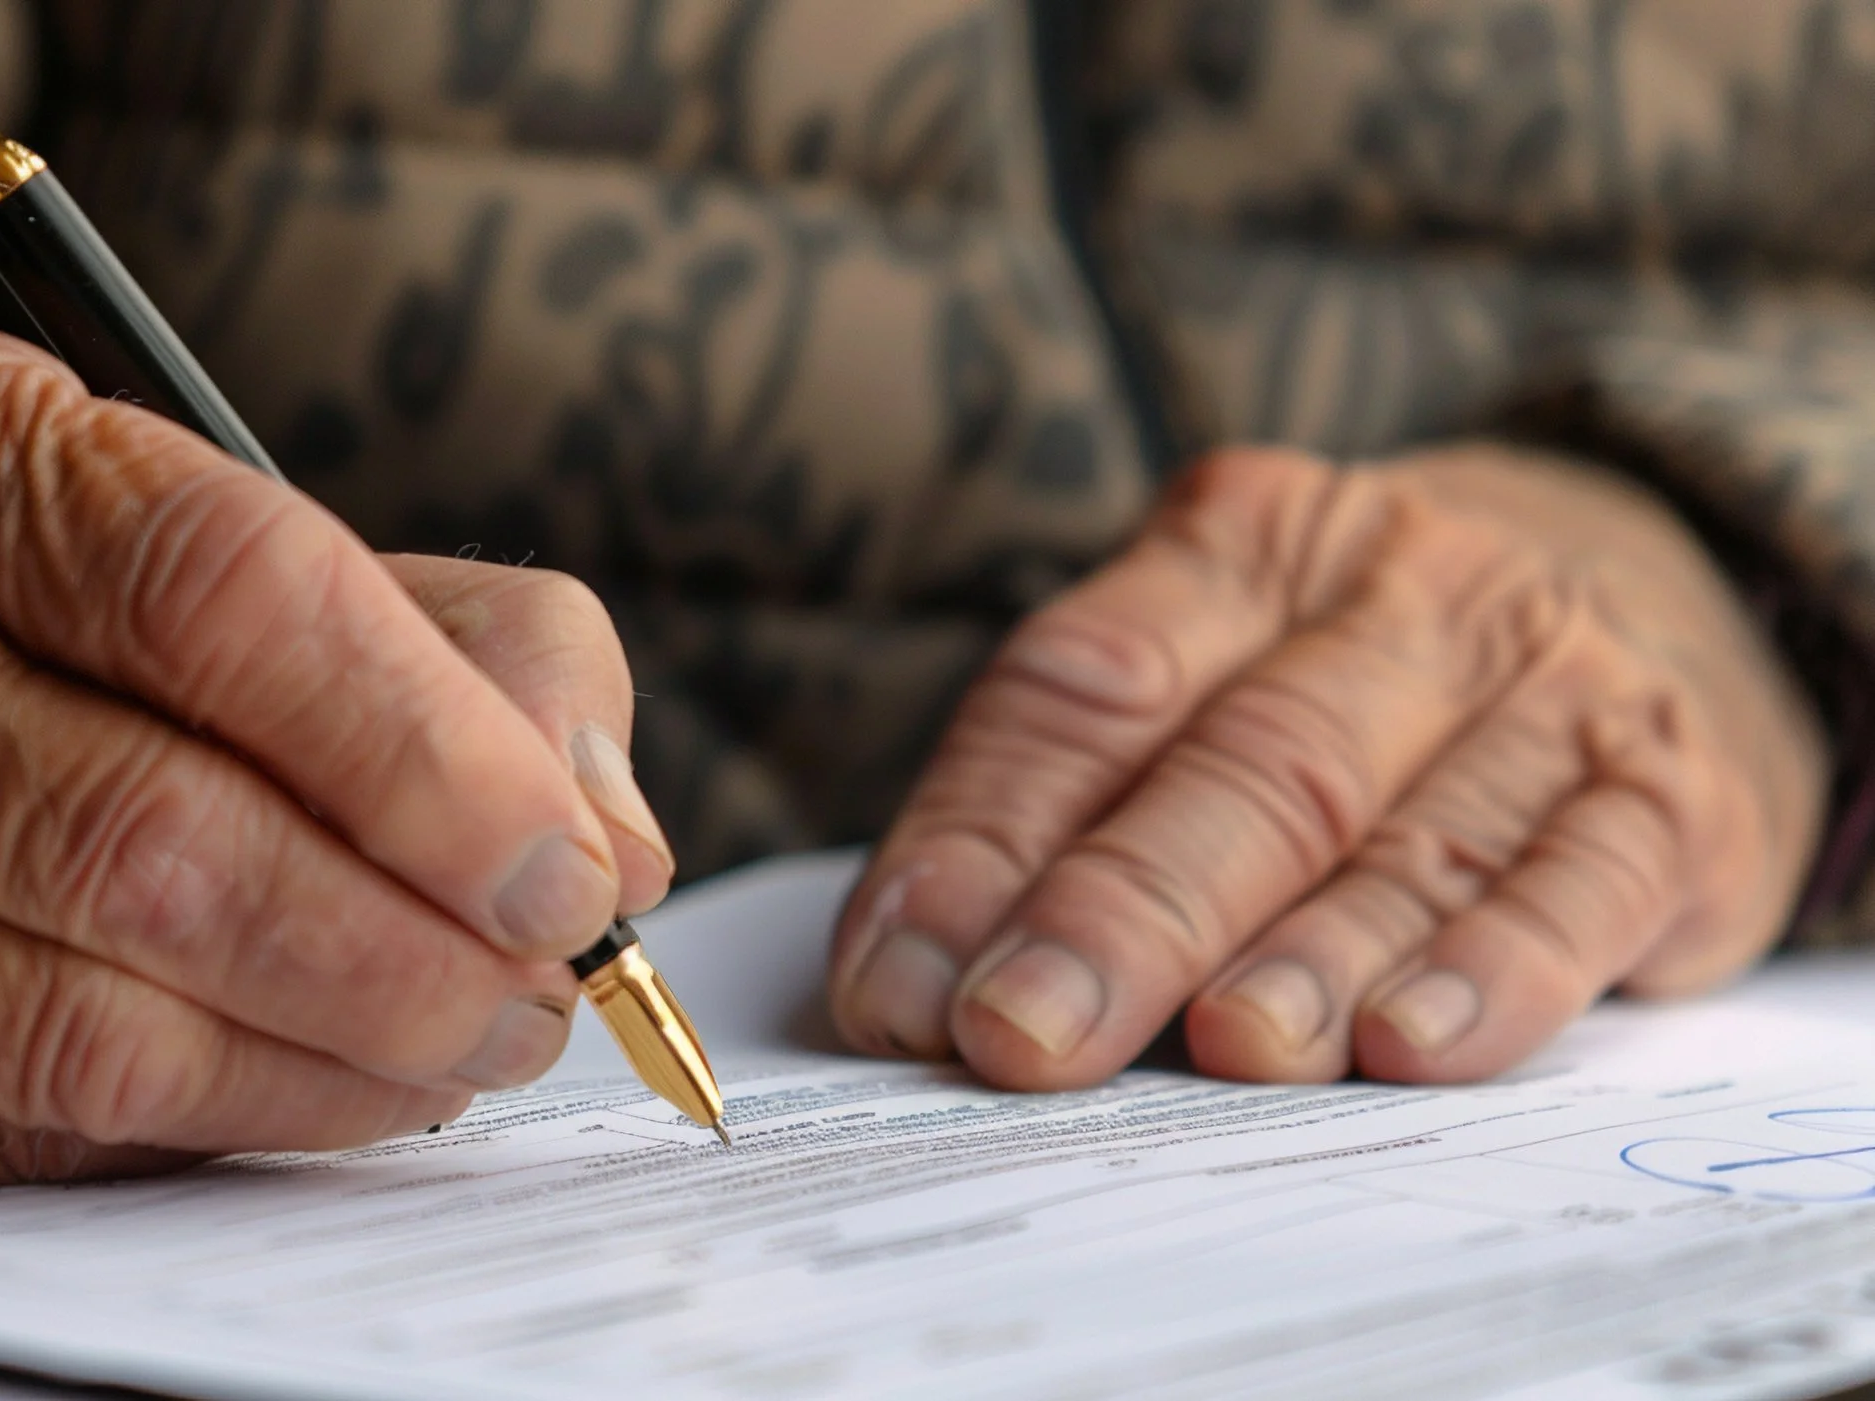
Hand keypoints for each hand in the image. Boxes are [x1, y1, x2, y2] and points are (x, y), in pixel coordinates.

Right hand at [0, 320, 672, 1180]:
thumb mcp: (196, 534)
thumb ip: (449, 643)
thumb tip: (606, 829)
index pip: (228, 597)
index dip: (433, 756)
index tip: (570, 864)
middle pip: (165, 842)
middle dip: (414, 951)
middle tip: (548, 989)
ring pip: (100, 1025)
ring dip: (342, 1068)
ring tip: (468, 1050)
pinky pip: (34, 1127)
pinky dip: (225, 1125)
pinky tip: (317, 1090)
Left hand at [830, 445, 1828, 1086]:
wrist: (1663, 580)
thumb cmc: (1361, 676)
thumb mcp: (1215, 673)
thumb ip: (1069, 805)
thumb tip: (911, 985)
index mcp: (1242, 538)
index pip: (1085, 687)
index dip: (980, 843)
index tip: (900, 987)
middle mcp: (1398, 584)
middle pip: (1240, 764)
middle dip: (1120, 914)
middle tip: (1023, 1036)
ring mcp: (1550, 678)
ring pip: (1406, 832)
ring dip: (1303, 953)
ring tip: (1225, 1050)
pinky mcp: (1673, 788)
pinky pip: (1580, 881)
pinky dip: (1497, 971)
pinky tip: (1412, 1044)